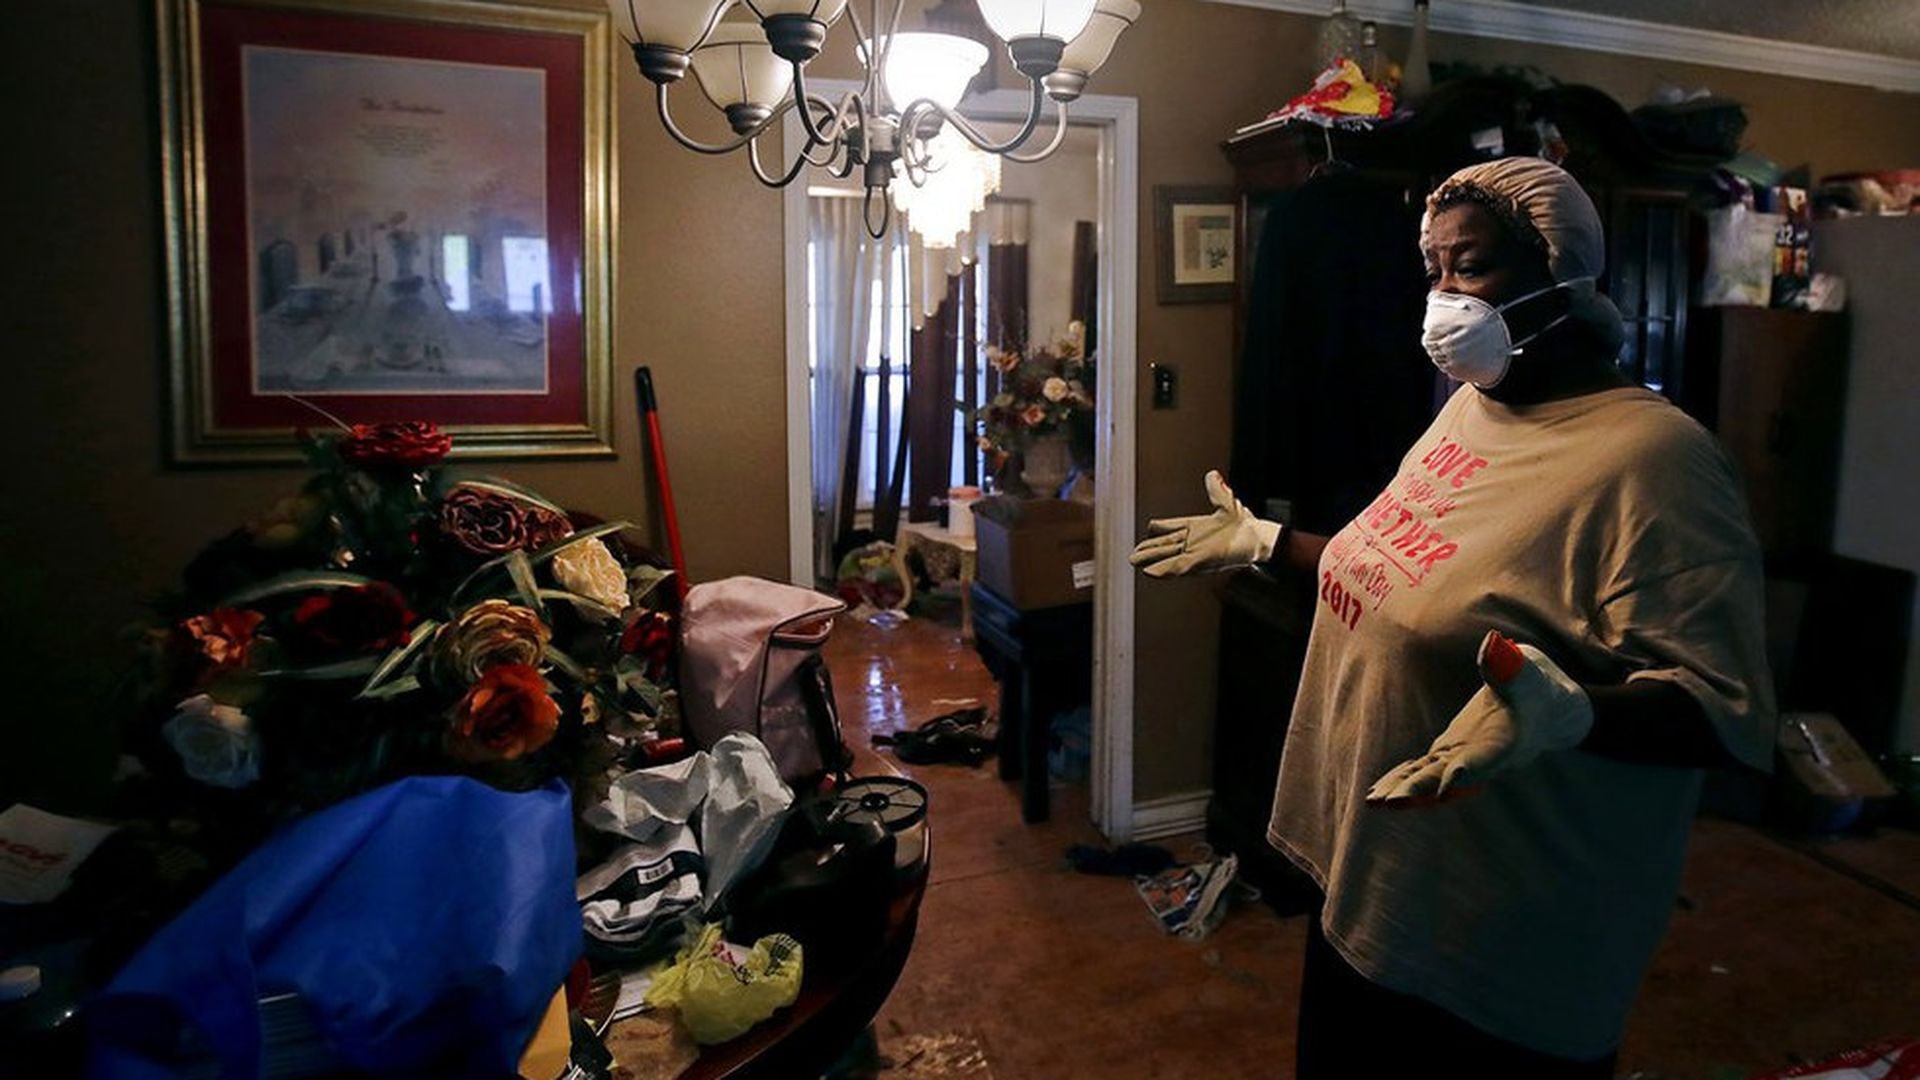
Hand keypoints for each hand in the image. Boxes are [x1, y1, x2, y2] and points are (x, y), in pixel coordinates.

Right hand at [1129, 471, 1282, 577]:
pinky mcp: (1200, 562)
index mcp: (1195, 528)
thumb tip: (1212, 474)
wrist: (1259, 540)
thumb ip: (1216, 491)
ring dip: (1151, 560)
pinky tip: (1149, 572)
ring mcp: (1195, 553)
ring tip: (1134, 562)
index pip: (1171, 528)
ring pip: (1167, 557)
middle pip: (1164, 546)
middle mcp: (1193, 542)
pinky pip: (1177, 567)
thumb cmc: (1246, 526)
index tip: (1149, 527)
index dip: (1160, 528)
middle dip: (1148, 550)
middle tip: (1132, 554)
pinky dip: (1162, 570)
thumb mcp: (1227, 504)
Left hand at [1366, 630, 1593, 805]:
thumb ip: (1508, 663)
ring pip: (1432, 778)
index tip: (1446, 787)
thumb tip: (1493, 643)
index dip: (1467, 772)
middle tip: (1391, 801)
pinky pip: (1424, 771)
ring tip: (1373, 802)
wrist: (1544, 710)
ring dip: (1404, 790)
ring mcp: (1463, 758)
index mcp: (1505, 742)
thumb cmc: (1536, 687)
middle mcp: (1482, 758)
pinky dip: (1403, 779)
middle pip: (1450, 776)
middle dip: (1421, 789)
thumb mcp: (1525, 672)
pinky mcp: (1451, 753)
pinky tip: (1378, 792)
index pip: (1485, 758)